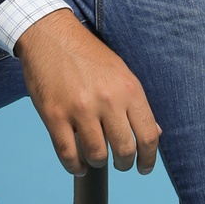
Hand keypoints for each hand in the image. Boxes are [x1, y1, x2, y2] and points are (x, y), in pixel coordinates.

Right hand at [14, 9, 160, 175]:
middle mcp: (107, 100)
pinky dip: (75, 166)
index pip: (148, 135)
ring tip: (96, 158)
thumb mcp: (121, 73)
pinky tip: (79, 165)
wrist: (51, 36)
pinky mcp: (54, 115)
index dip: (149, 159)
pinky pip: (68, 153)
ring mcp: (80, 109)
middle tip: (120, 163)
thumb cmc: (88, 55)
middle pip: (125, 150)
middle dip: (124, 164)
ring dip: (98, 163)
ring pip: (97, 155)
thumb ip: (137, 104)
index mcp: (129, 89)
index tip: (144, 167)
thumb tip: (153, 134)